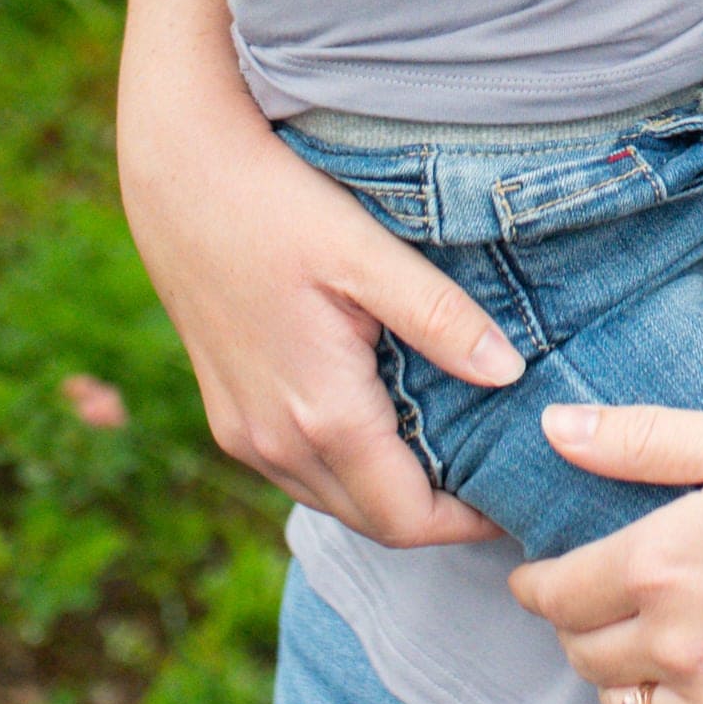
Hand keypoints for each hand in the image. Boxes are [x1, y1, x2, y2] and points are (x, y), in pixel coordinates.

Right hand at [118, 49, 524, 545]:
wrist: (182, 181)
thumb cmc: (279, 207)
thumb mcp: (369, 254)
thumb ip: (440, 317)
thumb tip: (511, 373)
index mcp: (319, 414)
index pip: (407, 517)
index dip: (469, 522)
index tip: (520, 493)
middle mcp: (274, 444)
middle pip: (373, 521)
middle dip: (438, 513)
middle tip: (501, 473)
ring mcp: (243, 435)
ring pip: (335, 500)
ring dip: (393, 492)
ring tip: (457, 449)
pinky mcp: (229, 417)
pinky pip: (300, 471)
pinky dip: (351, 469)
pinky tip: (389, 422)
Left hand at [508, 406, 702, 703]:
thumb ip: (645, 440)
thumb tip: (555, 429)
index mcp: (665, 561)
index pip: (557, 594)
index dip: (540, 585)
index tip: (542, 579)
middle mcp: (678, 645)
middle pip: (584, 656)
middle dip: (581, 627)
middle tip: (608, 602)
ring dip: (625, 680)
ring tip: (656, 646)